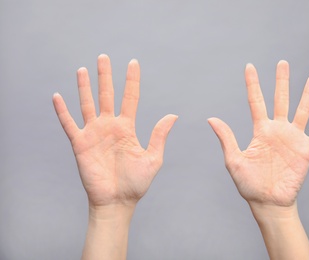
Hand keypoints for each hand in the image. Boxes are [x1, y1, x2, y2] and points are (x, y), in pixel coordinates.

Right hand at [53, 54, 177, 207]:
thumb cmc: (136, 183)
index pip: (130, 98)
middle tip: (104, 57)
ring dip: (84, 87)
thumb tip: (173, 115)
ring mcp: (94, 133)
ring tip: (82, 69)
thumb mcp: (153, 158)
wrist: (117, 201)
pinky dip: (62, 111)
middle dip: (105, 76)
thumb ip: (160, 135)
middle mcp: (110, 126)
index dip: (132, 80)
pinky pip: (69, 124)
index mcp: (127, 128)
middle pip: (107, 95)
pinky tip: (58, 96)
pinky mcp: (80, 144)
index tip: (133, 62)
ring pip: (87, 104)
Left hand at [208, 61, 308, 207]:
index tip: (249, 66)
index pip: (255, 101)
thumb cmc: (249, 184)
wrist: (268, 201)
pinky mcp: (306, 151)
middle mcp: (277, 130)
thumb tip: (211, 119)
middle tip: (282, 63)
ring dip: (307, 95)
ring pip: (302, 111)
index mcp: (260, 130)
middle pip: (280, 99)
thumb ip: (226, 138)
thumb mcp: (234, 160)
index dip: (252, 84)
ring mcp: (293, 139)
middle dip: (281, 81)